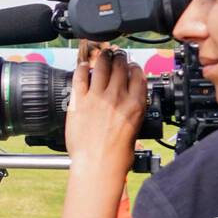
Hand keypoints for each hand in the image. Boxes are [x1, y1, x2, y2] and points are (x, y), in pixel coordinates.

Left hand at [65, 47, 146, 174]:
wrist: (98, 164)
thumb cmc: (117, 155)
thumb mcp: (135, 129)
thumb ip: (132, 111)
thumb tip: (129, 105)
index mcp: (135, 103)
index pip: (138, 75)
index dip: (134, 67)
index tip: (131, 66)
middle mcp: (118, 96)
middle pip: (120, 66)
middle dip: (119, 58)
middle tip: (116, 55)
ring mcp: (97, 96)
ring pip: (102, 66)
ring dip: (103, 57)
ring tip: (103, 54)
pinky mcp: (79, 101)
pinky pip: (80, 77)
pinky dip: (82, 68)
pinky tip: (83, 65)